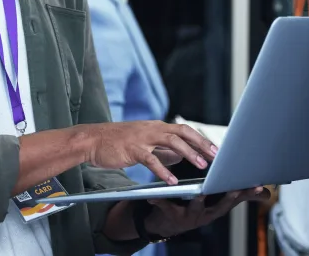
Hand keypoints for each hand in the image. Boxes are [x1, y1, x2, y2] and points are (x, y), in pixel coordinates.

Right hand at [84, 121, 217, 183]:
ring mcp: (142, 138)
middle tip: (215, 156)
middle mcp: (152, 129)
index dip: (201, 139)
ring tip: (201, 166)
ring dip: (188, 153)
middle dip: (201, 144)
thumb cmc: (118, 142)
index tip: (215, 150)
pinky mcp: (132, 150)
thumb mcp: (143, 143)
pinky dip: (163, 170)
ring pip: (171, 142)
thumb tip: (181, 156)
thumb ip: (162, 150)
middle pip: (183, 132)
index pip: (184, 130)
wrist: (92, 140)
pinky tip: (171, 181)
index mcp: (156, 127)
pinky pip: (151, 160)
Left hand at [143, 187, 271, 237]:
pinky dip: (160, 202)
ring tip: (201, 192)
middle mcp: (206, 215)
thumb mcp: (217, 204)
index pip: (235, 199)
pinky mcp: (171, 215)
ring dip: (199, 200)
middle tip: (236, 189)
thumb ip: (240, 196)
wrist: (165, 224)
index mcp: (216, 208)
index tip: (258, 185)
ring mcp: (190, 217)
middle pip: (220, 206)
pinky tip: (154, 196)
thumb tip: (267, 193)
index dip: (247, 193)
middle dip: (229, 197)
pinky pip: (166, 208)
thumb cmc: (195, 208)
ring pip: (196, 207)